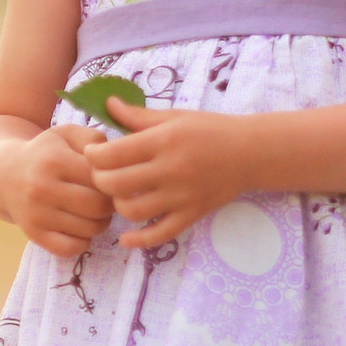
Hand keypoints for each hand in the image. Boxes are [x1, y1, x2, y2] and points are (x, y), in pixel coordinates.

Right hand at [0, 124, 114, 256]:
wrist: (4, 174)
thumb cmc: (47, 152)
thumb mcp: (67, 134)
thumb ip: (95, 139)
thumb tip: (115, 159)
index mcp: (54, 161)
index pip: (102, 179)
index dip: (115, 181)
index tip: (112, 179)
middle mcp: (42, 189)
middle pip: (99, 207)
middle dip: (111, 204)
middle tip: (107, 198)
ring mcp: (35, 214)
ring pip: (89, 229)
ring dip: (100, 223)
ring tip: (94, 210)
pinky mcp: (33, 234)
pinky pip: (70, 248)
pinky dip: (83, 242)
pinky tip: (81, 227)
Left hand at [87, 100, 257, 248]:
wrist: (253, 152)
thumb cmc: (212, 130)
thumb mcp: (176, 117)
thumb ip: (138, 116)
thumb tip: (107, 105)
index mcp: (164, 141)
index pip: (111, 154)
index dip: (93, 156)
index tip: (94, 154)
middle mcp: (171, 169)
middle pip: (115, 184)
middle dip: (99, 180)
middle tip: (104, 174)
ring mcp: (182, 195)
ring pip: (132, 211)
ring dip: (118, 204)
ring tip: (122, 195)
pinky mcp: (193, 213)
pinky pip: (161, 234)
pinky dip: (139, 240)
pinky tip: (126, 238)